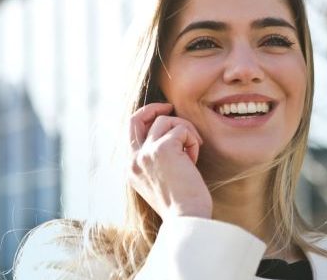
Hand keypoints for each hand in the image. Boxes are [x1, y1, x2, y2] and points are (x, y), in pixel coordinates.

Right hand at [128, 103, 212, 219]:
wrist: (186, 218)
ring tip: (193, 152)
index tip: (162, 115)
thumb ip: (157, 161)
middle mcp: (134, 160)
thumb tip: (170, 138)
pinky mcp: (163, 148)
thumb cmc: (181, 205)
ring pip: (166, 121)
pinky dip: (192, 140)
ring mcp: (146, 153)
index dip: (146, 119)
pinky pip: (181, 129)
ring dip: (185, 131)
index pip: (131, 133)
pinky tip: (194, 160)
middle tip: (170, 107)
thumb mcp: (160, 182)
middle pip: (136, 118)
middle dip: (154, 108)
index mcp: (131, 169)